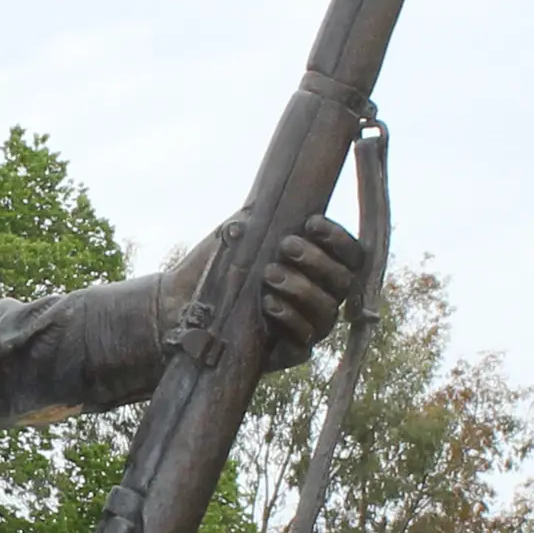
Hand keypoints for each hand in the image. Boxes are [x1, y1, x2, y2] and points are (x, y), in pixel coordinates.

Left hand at [162, 214, 370, 370]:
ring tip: (269, 275)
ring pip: (327, 311)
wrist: (182, 302)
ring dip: (302, 289)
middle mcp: (322, 296)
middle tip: (286, 247)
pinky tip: (268, 305)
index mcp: (320, 265)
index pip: (351, 254)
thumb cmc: (219, 263)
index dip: (338, 239)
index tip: (310, 223)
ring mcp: (309, 325)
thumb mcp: (246, 231)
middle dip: (316, 261)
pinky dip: (290, 320)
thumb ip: (273, 213)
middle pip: (343, 281)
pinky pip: (305, 341)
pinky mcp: (291, 351)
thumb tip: (293, 181)